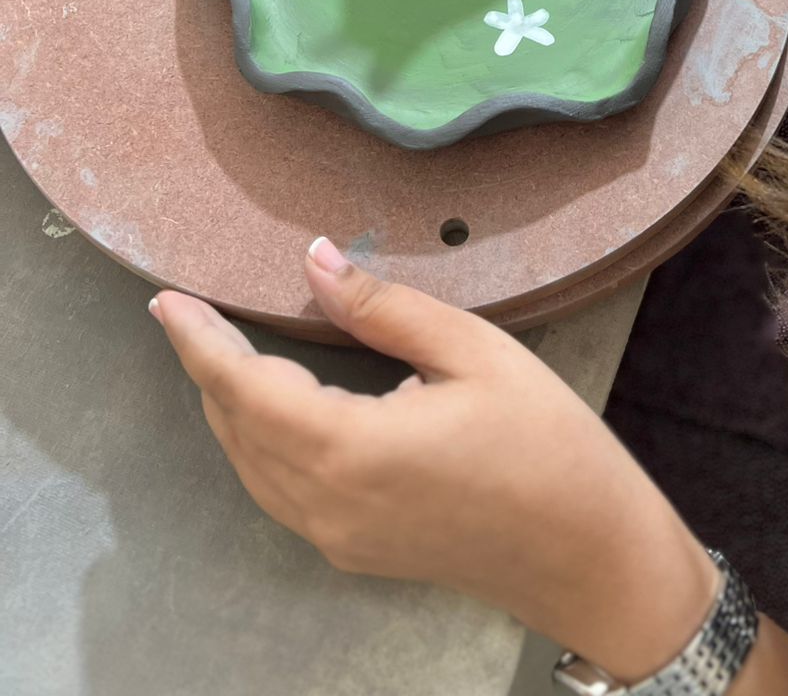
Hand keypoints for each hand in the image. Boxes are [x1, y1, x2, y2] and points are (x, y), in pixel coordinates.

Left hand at [152, 239, 717, 683]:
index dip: (199, 340)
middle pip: (237, 427)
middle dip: (207, 366)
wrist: (591, 556)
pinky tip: (275, 405)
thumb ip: (383, 308)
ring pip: (251, 464)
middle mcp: (325, 503)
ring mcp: (336, 537)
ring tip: (221, 347)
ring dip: (229, 405)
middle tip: (191, 310)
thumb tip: (314, 261)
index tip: (165, 300)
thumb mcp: (474, 352)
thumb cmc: (546, 441)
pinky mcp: (355, 551)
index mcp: (349, 449)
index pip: (244, 387)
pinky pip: (279, 490)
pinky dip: (259, 440)